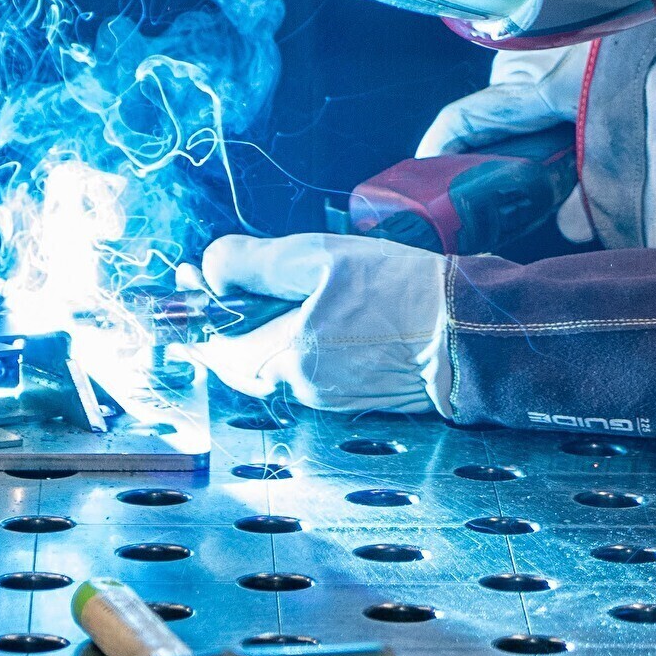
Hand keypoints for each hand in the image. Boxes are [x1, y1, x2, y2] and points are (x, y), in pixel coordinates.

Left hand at [195, 233, 446, 412]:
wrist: (467, 335)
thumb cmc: (403, 290)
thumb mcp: (324, 256)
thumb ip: (257, 263)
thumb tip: (211, 271)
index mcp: (289, 355)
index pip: (214, 343)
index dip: (195, 310)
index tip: (188, 276)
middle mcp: (300, 388)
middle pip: (236, 359)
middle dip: (222, 322)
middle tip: (217, 280)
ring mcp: (324, 400)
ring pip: (267, 366)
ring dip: (256, 333)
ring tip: (263, 292)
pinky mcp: (345, 400)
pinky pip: (298, 371)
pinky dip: (287, 346)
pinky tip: (302, 315)